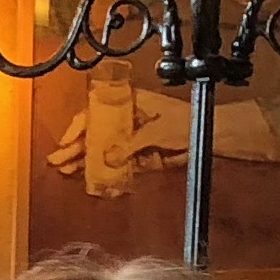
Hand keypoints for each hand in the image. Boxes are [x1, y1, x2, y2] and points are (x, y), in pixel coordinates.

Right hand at [41, 92, 277, 173]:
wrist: (220, 135)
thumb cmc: (193, 121)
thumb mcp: (159, 130)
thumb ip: (133, 144)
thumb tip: (110, 156)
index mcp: (133, 101)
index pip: (97, 109)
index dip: (78, 126)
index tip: (65, 141)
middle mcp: (132, 117)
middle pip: (97, 130)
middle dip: (77, 145)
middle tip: (58, 162)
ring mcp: (138, 135)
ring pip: (106, 147)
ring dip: (87, 159)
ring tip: (68, 171)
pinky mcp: (146, 153)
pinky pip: (121, 162)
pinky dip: (107, 169)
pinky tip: (93, 178)